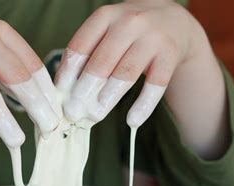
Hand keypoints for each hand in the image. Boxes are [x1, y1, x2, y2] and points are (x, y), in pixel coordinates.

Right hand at [0, 3, 60, 146]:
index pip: (31, 64)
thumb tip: (39, 97)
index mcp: (0, 33)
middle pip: (15, 76)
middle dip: (35, 105)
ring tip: (17, 141)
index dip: (46, 91)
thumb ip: (9, 65)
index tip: (58, 113)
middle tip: (49, 129)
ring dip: (3, 120)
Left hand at [55, 0, 203, 127]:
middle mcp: (129, 22)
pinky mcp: (170, 54)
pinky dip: (143, 105)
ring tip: (95, 117)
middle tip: (73, 113)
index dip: (67, 75)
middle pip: (101, 62)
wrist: (174, 21)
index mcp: (105, 16)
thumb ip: (88, 54)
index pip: (80, 47)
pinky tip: (132, 121)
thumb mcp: (107, 32)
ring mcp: (152, 37)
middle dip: (84, 91)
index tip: (59, 97)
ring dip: (108, 99)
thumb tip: (63, 90)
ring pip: (126, 74)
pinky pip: (155, 84)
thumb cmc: (129, 32)